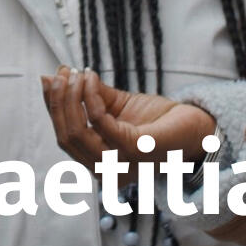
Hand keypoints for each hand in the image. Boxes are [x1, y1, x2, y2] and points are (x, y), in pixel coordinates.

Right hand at [40, 65, 214, 171]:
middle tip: (62, 72)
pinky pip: (100, 122)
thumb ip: (88, 97)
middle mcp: (106, 173)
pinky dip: (91, 97)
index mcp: (98, 164)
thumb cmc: (157, 121)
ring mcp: (120, 166)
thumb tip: (55, 76)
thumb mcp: (116, 106)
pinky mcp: (135, 152)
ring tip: (76, 73)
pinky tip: (91, 79)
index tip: (49, 78)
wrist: (196, 127)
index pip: (64, 137)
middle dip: (59, 101)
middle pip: (66, 136)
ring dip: (71, 98)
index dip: (53, 106)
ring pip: (77, 132)